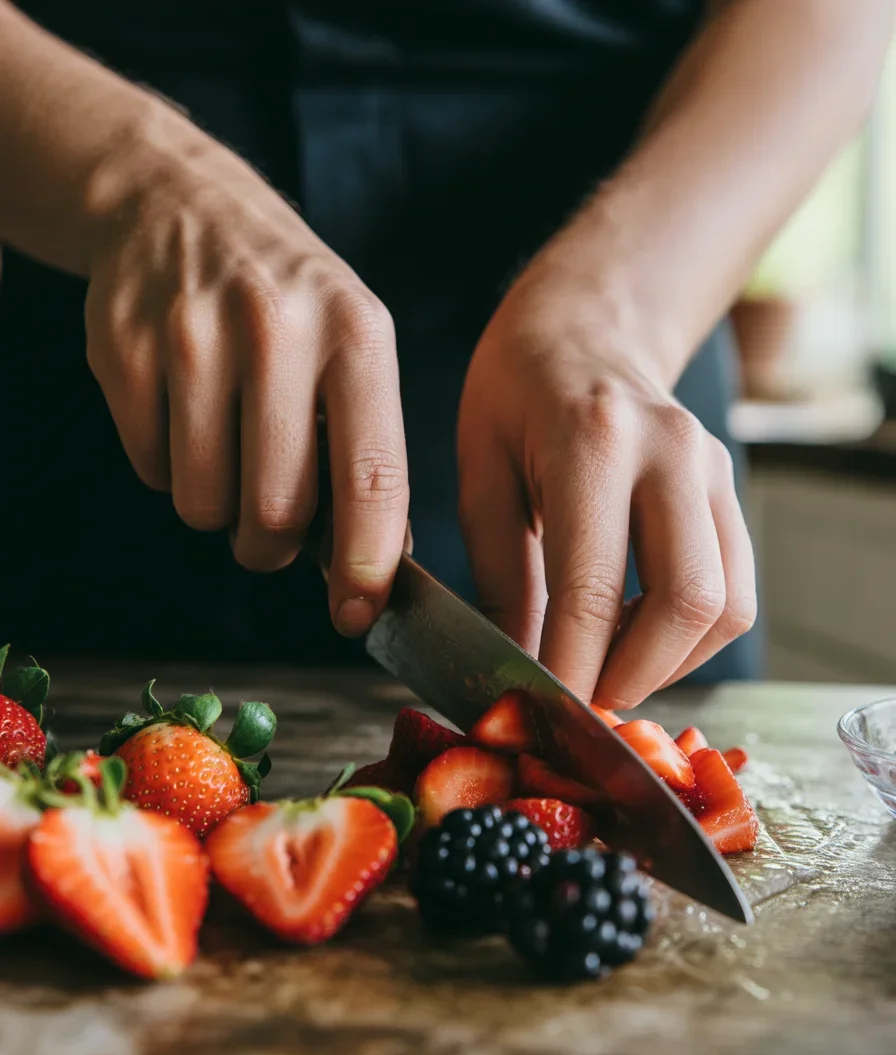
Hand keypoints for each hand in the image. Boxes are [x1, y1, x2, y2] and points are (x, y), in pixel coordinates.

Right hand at [83, 124, 407, 636]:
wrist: (180, 202)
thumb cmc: (286, 300)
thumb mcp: (353, 348)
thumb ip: (369, 449)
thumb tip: (379, 562)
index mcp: (356, 335)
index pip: (372, 475)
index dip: (365, 562)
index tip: (357, 612)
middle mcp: (278, 328)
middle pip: (276, 510)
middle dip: (271, 545)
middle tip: (270, 529)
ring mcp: (192, 334)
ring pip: (204, 503)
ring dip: (217, 509)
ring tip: (227, 451)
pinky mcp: (123, 346)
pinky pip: (150, 469)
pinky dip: (169, 468)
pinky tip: (184, 414)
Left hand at [457, 253, 756, 706]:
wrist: (586, 325)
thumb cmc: (514, 393)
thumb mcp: (481, 473)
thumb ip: (498, 575)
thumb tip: (519, 671)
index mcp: (591, 440)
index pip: (593, 587)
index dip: (573, 668)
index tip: (546, 713)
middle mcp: (669, 451)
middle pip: (688, 603)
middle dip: (634, 676)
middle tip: (583, 701)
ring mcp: (711, 468)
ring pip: (726, 605)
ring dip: (669, 663)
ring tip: (608, 669)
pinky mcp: (727, 487)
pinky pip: (734, 587)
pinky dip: (691, 635)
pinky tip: (637, 635)